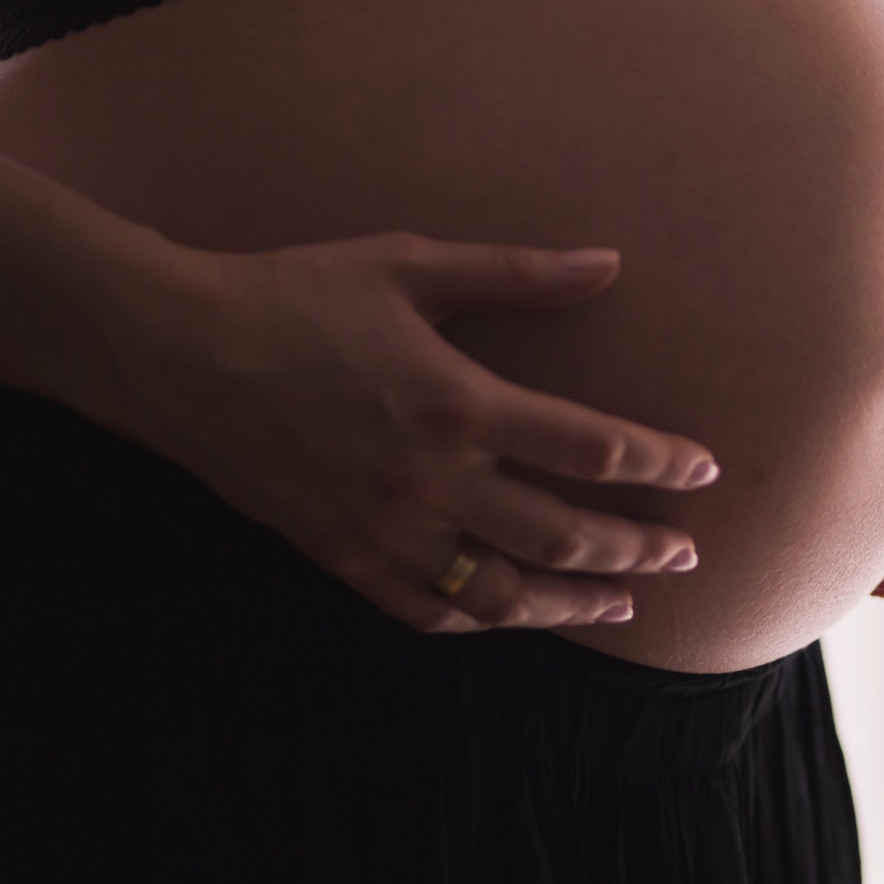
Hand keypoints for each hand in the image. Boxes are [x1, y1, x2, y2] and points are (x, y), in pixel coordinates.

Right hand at [116, 231, 719, 632]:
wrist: (178, 352)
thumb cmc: (297, 295)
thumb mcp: (410, 264)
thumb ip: (517, 272)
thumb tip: (609, 262)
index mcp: (457, 403)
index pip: (592, 449)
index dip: (661, 463)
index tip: (704, 469)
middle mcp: (431, 481)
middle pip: (564, 535)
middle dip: (639, 548)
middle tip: (688, 554)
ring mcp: (385, 531)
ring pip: (504, 593)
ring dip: (575, 602)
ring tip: (626, 604)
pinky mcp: (342, 557)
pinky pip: (428, 611)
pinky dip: (483, 621)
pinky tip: (515, 617)